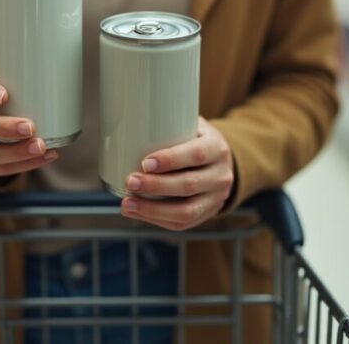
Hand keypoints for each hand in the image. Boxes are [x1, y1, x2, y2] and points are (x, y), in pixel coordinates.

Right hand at [0, 73, 57, 176]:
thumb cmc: (1, 97)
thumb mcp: (3, 82)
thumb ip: (24, 77)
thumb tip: (67, 64)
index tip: (3, 95)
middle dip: (4, 128)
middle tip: (30, 127)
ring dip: (17, 152)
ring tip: (41, 147)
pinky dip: (25, 165)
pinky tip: (45, 157)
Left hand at [120, 117, 234, 230]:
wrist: (220, 162)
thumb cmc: (194, 140)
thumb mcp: (191, 126)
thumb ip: (169, 126)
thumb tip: (129, 126)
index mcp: (217, 148)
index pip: (196, 154)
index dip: (170, 160)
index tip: (145, 162)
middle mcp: (221, 175)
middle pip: (189, 185)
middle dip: (156, 186)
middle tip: (130, 182)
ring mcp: (216, 199)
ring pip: (186, 212)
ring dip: (152, 210)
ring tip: (127, 204)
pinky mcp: (207, 214)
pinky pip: (182, 223)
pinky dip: (156, 219)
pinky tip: (136, 213)